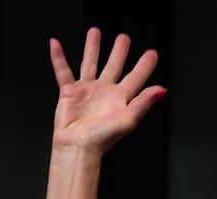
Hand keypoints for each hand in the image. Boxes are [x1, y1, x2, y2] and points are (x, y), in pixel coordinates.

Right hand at [49, 28, 162, 153]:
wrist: (77, 148)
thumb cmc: (100, 140)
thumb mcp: (127, 120)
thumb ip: (144, 103)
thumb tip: (161, 90)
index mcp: (120, 99)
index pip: (136, 78)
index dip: (144, 66)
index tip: (152, 54)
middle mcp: (104, 93)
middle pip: (114, 66)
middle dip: (119, 52)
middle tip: (124, 38)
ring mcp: (87, 92)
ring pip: (90, 64)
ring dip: (92, 48)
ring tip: (94, 32)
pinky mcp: (70, 93)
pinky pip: (63, 72)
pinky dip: (58, 58)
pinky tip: (55, 45)